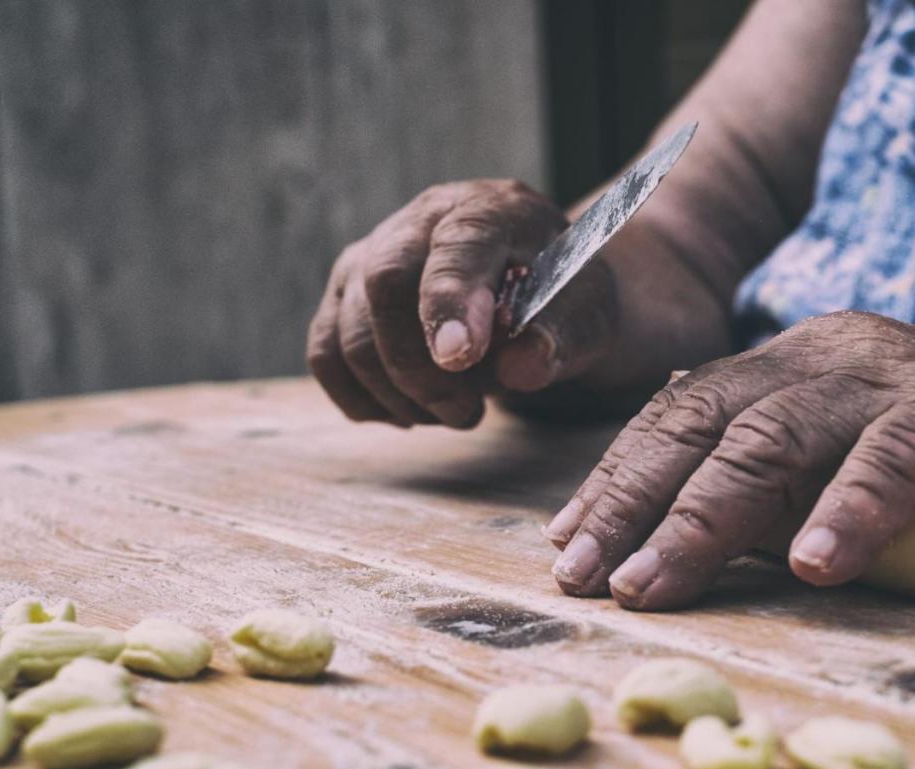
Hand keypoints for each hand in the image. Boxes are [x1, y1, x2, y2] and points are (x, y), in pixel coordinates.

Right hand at [306, 180, 620, 427]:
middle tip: (466, 412)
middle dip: (417, 368)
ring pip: (348, 331)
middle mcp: (419, 221)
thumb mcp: (588, 313)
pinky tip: (413, 411)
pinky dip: (364, 399)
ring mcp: (371, 255)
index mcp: (489, 210)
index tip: (459, 358)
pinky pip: (326, 355)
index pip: (456, 247)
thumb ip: (563, 334)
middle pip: (383, 285)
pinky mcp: (344, 296)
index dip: (450, 303)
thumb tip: (523, 368)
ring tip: (457, 412)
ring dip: (398, 395)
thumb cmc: (564, 297)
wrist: (539, 291)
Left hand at [544, 312, 914, 609]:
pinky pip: (900, 458)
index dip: (615, 477)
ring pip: (779, 439)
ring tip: (654, 582)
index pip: (677, 415)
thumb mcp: (840, 462)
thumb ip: (770, 484)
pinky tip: (812, 565)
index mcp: (786, 367)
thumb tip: (677, 532)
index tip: (565, 541)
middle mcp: (825, 360)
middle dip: (631, 499)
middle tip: (581, 572)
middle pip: (704, 422)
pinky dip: (851, 510)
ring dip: (706, 518)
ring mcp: (895, 380)